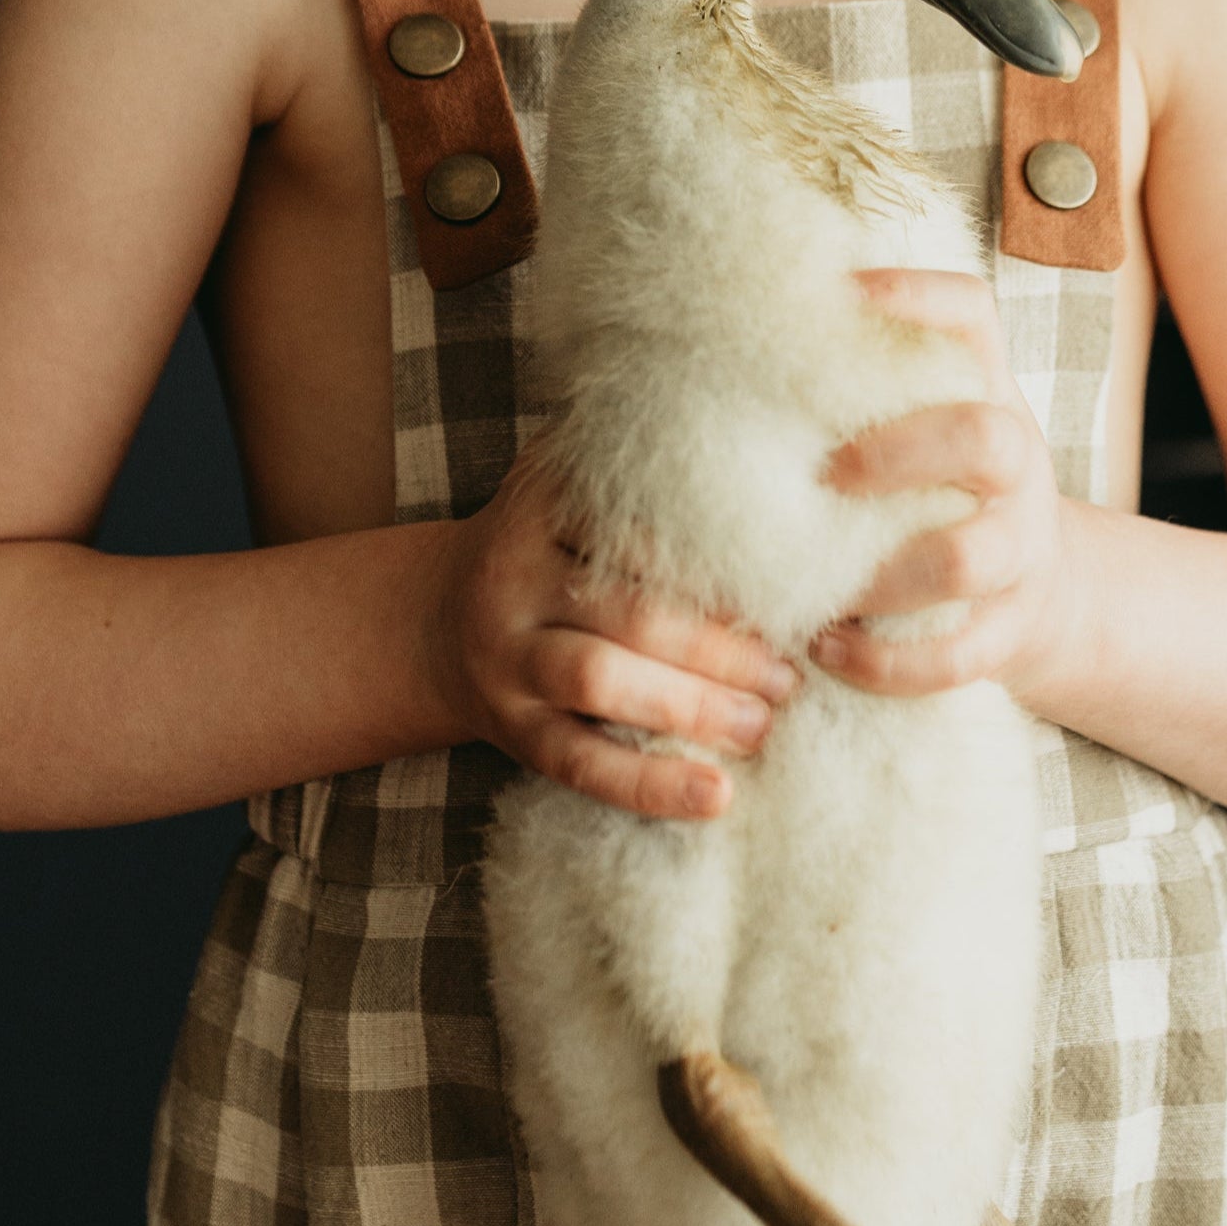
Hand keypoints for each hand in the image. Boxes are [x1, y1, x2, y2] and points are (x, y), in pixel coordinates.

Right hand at [429, 445, 798, 820]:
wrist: (435, 619)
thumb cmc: (545, 545)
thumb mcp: (567, 483)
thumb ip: (637, 457)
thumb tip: (757, 426)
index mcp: (541, 506)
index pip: (632, 524)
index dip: (714, 553)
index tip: (789, 577)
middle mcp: (515, 578)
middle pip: (627, 609)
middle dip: (719, 645)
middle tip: (791, 672)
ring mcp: (509, 659)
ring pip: (601, 682)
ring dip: (691, 708)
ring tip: (762, 725)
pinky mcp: (513, 731)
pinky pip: (582, 763)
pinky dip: (650, 785)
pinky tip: (715, 798)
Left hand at [811, 270, 1082, 700]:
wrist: (1043, 591)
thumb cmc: (943, 488)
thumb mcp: (927, 421)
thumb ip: (862, 388)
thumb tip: (723, 335)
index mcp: (987, 391)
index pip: (971, 314)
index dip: (912, 297)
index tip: (839, 299)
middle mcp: (1016, 461)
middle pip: (984, 436)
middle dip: (896, 453)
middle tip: (824, 475)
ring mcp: (1021, 549)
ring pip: (969, 559)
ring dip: (879, 578)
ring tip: (816, 586)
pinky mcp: (1011, 631)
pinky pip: (955, 655)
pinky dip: (884, 663)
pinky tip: (826, 647)